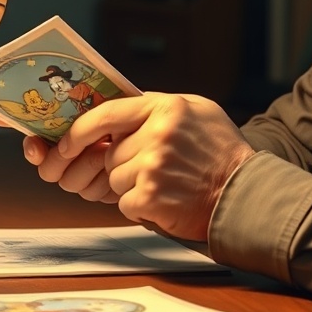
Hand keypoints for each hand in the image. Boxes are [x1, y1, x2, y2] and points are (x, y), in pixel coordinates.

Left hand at [34, 92, 256, 240]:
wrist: (245, 193)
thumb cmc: (221, 150)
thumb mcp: (196, 110)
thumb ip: (157, 106)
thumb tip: (117, 109)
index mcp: (164, 107)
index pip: (106, 113)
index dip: (80, 130)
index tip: (66, 143)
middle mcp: (156, 134)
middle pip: (110, 153)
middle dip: (123, 164)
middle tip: (153, 168)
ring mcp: (152, 166)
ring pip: (115, 179)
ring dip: (132, 186)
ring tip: (165, 183)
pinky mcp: (150, 196)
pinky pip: (124, 202)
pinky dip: (140, 206)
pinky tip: (166, 199)